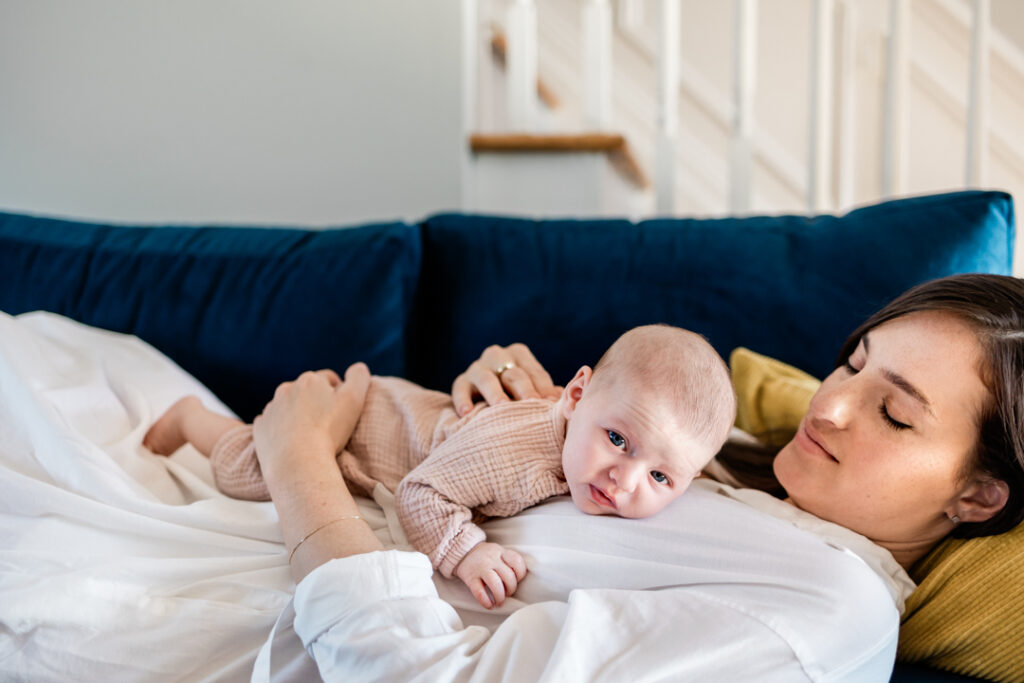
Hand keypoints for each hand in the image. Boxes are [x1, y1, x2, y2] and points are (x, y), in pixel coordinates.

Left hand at [252, 363, 370, 478]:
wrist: (298, 464)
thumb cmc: (329, 430)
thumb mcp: (354, 399)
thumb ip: (359, 376)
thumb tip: (358, 367)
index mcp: (310, 380)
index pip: (329, 379)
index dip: (339, 393)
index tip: (342, 412)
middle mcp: (286, 389)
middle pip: (306, 392)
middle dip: (316, 402)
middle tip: (327, 425)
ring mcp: (271, 408)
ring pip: (288, 407)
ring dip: (298, 415)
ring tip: (310, 436)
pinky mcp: (260, 427)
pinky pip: (272, 423)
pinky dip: (281, 429)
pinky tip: (292, 443)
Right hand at [451, 343, 561, 416]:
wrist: (484, 399)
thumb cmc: (517, 396)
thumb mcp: (533, 390)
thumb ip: (549, 394)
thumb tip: (570, 400)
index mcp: (519, 354)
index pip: (535, 372)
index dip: (545, 388)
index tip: (552, 404)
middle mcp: (497, 356)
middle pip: (514, 374)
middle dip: (525, 391)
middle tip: (533, 406)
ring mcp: (477, 368)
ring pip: (487, 378)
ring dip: (495, 393)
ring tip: (502, 406)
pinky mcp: (461, 381)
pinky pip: (460, 389)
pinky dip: (463, 400)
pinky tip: (467, 413)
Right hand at [454, 542, 527, 608]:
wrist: (462, 551)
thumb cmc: (485, 556)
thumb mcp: (498, 552)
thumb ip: (508, 561)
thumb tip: (520, 580)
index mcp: (501, 552)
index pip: (517, 561)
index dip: (520, 574)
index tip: (517, 580)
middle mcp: (491, 559)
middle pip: (508, 576)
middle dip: (511, 589)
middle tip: (507, 593)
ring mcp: (480, 568)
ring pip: (495, 584)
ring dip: (500, 596)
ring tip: (499, 601)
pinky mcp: (470, 578)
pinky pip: (479, 592)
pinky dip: (485, 601)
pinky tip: (488, 605)